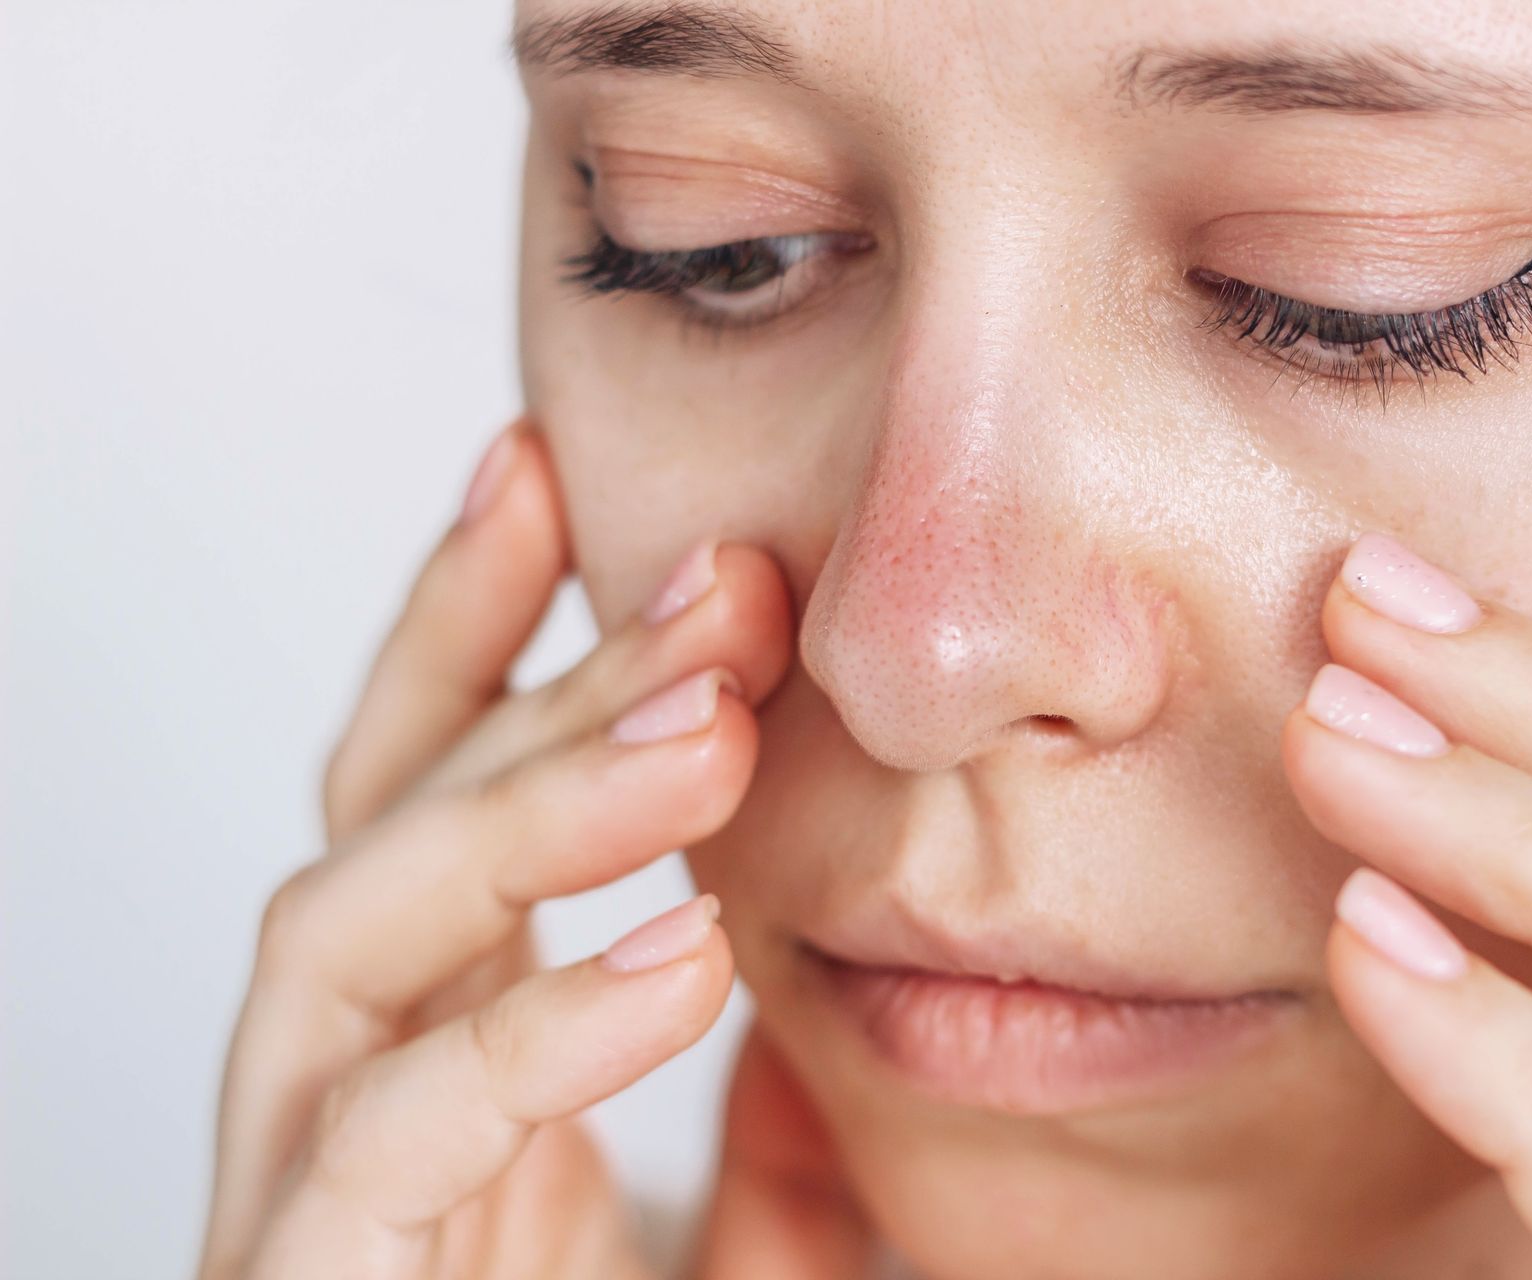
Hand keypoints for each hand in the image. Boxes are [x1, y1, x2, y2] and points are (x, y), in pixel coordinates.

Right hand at [196, 420, 868, 1279]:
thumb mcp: (738, 1245)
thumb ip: (780, 1124)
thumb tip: (847, 978)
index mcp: (437, 1059)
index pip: (422, 796)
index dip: (467, 627)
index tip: (554, 476)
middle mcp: (346, 1102)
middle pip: (385, 828)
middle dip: (537, 688)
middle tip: (713, 587)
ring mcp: (305, 1202)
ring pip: (344, 943)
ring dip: (519, 814)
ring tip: (702, 733)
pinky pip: (382, 1153)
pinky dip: (524, 1043)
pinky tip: (679, 966)